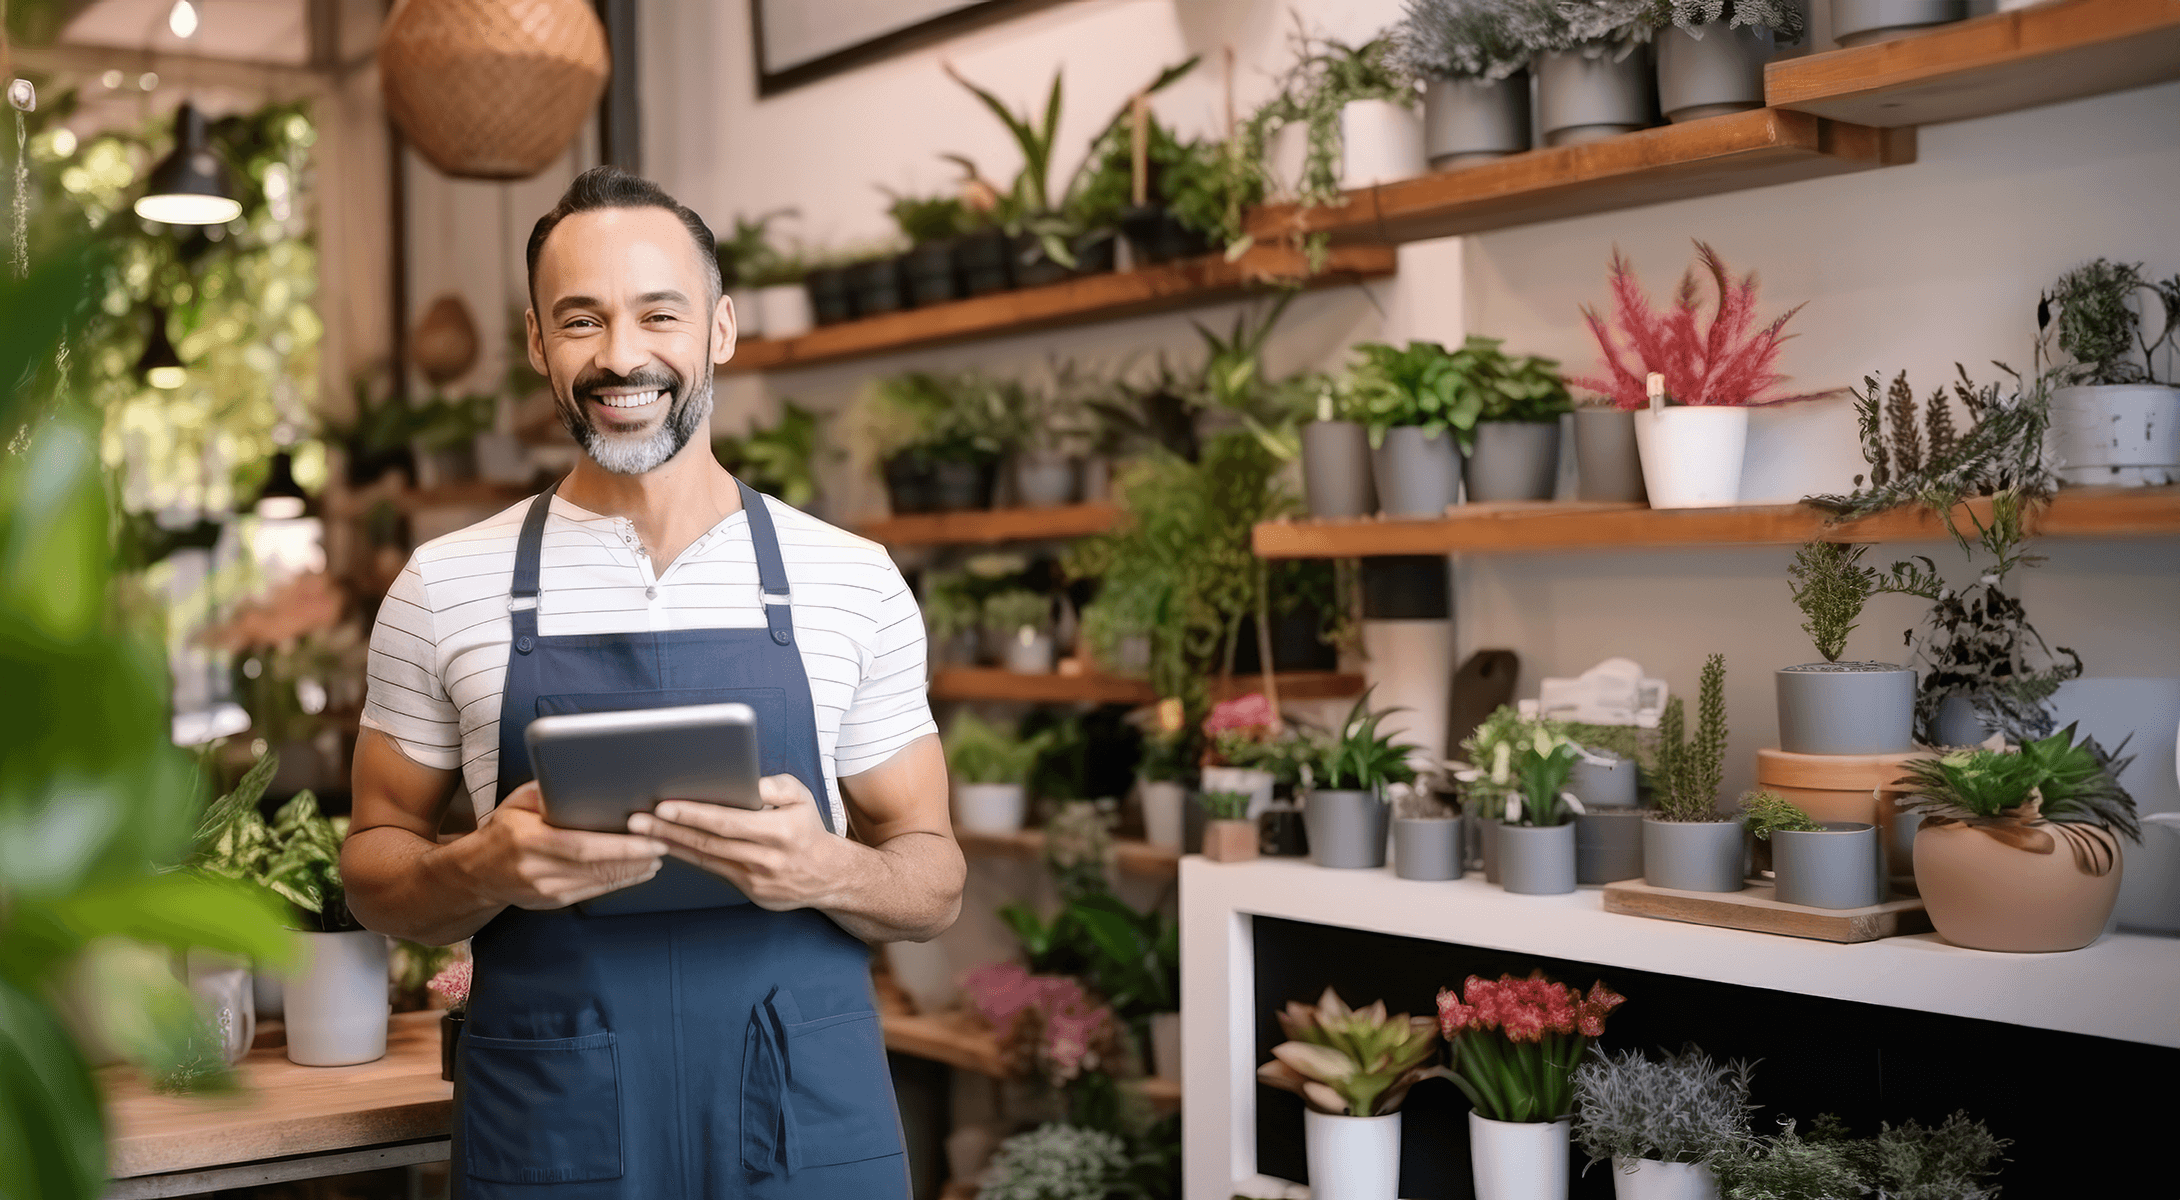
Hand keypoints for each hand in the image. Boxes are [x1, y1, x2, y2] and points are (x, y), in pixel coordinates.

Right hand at [459, 782, 669, 909]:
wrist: (474, 874)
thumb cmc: (502, 829)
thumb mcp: (518, 802)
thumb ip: (549, 789)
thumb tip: (585, 775)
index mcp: (528, 840)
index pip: (583, 846)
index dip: (620, 847)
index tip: (649, 840)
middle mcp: (536, 870)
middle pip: (596, 867)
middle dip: (635, 858)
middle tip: (664, 845)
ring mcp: (544, 891)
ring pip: (598, 882)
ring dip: (632, 871)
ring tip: (657, 857)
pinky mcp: (551, 902)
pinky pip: (592, 892)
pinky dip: (617, 881)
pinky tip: (636, 871)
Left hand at [627, 775, 850, 911]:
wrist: (827, 876)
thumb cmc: (807, 828)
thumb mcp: (802, 797)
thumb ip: (776, 785)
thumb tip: (748, 783)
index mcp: (780, 830)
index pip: (728, 821)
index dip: (693, 814)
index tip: (664, 805)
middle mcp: (766, 857)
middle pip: (709, 842)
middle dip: (668, 830)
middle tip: (636, 819)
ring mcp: (756, 879)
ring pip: (705, 859)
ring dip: (670, 844)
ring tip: (640, 832)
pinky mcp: (749, 892)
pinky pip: (712, 870)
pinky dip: (687, 857)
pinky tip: (666, 846)